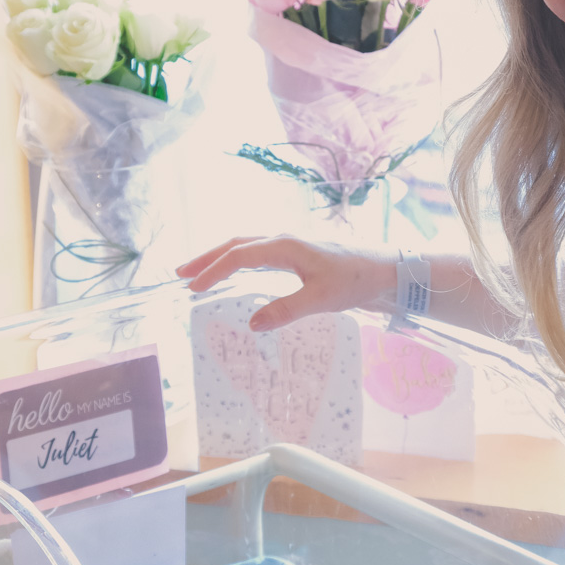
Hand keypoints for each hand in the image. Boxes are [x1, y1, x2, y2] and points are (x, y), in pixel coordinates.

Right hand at [176, 235, 394, 330]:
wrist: (385, 269)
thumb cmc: (355, 279)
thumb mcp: (322, 299)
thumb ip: (286, 310)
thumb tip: (252, 323)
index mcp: (285, 246)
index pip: (239, 255)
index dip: (213, 271)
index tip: (192, 289)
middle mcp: (283, 241)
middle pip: (235, 244)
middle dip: (206, 258)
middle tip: (180, 275)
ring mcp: (289, 246)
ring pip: (245, 247)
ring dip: (220, 258)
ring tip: (197, 274)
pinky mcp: (297, 255)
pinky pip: (257, 254)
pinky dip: (237, 261)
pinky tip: (233, 275)